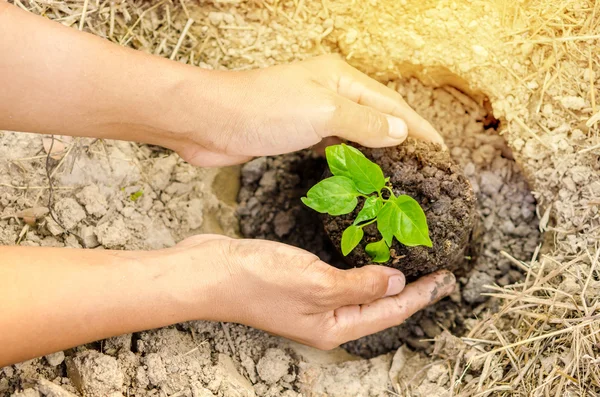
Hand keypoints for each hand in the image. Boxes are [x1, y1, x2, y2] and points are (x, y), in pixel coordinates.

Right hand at [168, 235, 454, 348]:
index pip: (390, 312)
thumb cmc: (258, 281)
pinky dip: (359, 263)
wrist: (207, 271)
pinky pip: (341, 275)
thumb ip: (360, 284)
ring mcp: (312, 300)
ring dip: (385, 273)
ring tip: (411, 255)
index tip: (447, 278)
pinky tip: (367, 248)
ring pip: (360, 288)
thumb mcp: (317, 283)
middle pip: (379, 305)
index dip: (422, 296)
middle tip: (438, 266)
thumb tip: (397, 282)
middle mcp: (326, 318)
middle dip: (410, 287)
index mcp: (333, 327)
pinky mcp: (300, 280)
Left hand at [173, 55, 443, 166]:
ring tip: (400, 174)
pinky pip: (332, 145)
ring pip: (355, 131)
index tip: (442, 150)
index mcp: (341, 79)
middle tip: (426, 167)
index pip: (392, 103)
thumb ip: (365, 122)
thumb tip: (402, 132)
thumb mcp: (323, 112)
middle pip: (377, 115)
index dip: (419, 127)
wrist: (210, 122)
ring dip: (377, 151)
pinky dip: (350, 159)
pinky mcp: (294, 133)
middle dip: (402, 138)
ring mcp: (311, 112)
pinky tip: (358, 173)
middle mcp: (329, 92)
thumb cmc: (263, 110)